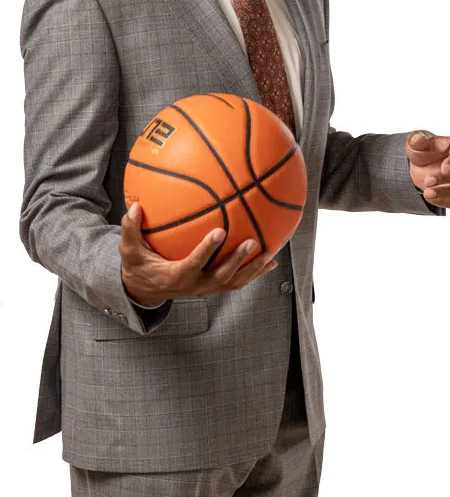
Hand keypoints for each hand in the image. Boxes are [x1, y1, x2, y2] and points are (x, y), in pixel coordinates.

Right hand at [119, 203, 278, 307]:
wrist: (146, 290)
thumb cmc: (139, 265)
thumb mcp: (129, 251)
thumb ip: (131, 230)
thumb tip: (134, 206)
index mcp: (175, 276)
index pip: (193, 263)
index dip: (207, 250)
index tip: (220, 231)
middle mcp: (194, 285)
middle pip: (220, 276)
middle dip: (237, 260)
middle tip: (253, 242)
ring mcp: (207, 289)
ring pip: (234, 282)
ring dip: (253, 269)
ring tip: (270, 253)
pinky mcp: (215, 288)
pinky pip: (239, 282)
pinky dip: (256, 273)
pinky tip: (273, 260)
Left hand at [406, 130, 449, 207]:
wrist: (419, 166)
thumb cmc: (422, 149)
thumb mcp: (415, 142)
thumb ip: (417, 140)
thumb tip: (418, 139)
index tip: (443, 169)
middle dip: (445, 179)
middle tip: (428, 181)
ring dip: (446, 193)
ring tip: (427, 194)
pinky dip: (443, 201)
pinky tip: (429, 197)